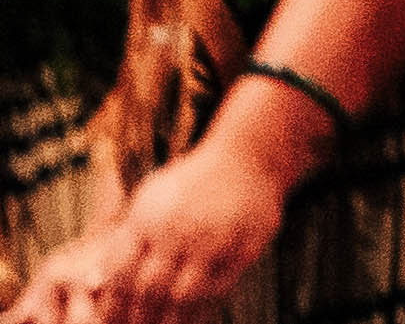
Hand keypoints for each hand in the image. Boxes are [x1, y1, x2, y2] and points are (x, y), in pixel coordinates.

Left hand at [8, 137, 288, 320]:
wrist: (248, 157)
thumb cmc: (191, 184)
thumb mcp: (150, 200)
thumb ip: (125, 240)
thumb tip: (96, 283)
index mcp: (149, 218)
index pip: (120, 272)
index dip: (112, 303)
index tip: (111, 320)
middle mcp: (179, 229)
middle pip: (149, 288)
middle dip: (139, 316)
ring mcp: (214, 239)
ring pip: (184, 295)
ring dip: (171, 319)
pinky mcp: (244, 247)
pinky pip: (219, 289)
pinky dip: (203, 309)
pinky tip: (194, 316)